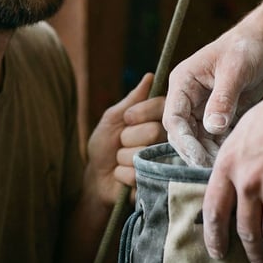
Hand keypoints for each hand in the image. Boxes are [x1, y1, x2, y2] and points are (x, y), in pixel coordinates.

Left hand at [86, 73, 164, 205]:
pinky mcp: (157, 185)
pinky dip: (122, 174)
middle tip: (122, 143)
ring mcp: (164, 164)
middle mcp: (166, 140)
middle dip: (128, 138)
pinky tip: (122, 175)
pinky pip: (137, 175)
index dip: (139, 113)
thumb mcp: (113, 118)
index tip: (127, 119)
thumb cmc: (105, 143)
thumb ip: (132, 100)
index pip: (161, 107)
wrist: (97, 176)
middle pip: (152, 132)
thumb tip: (150, 76)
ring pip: (143, 154)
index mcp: (158, 120)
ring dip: (122, 157)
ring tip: (122, 160)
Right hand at [163, 26, 262, 166]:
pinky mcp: (215, 116)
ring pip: (196, 139)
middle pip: (181, 133)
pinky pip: (212, 139)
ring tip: (223, 166)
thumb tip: (213, 128)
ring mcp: (200, 108)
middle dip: (194, 152)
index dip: (183, 140)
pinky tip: (231, 158)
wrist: (261, 45)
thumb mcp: (235, 71)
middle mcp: (187, 97)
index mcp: (182, 82)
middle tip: (212, 169)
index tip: (198, 158)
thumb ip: (223, 98)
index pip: (173, 117)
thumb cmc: (244, 49)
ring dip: (207, 154)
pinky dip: (219, 149)